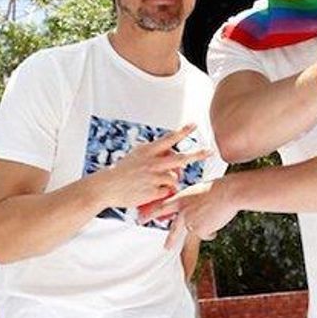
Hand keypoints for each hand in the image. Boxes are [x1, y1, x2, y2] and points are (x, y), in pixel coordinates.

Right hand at [96, 123, 210, 210]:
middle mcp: (152, 163)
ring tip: (155, 183)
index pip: (169, 139)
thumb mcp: (136, 156)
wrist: (106, 186)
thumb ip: (154, 153)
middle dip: (197, 155)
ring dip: (170, 181)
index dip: (182, 132)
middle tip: (210, 152)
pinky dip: (162, 192)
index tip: (194, 124)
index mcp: (148, 151)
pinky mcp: (153, 191)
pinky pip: (167, 191)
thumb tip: (170, 152)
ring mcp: (153, 177)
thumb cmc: (121, 172)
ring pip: (174, 178)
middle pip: (181, 158)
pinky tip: (150, 192)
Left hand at [140, 179, 237, 248]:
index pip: (161, 208)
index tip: (141, 219)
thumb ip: (188, 203)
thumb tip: (187, 215)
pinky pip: (207, 234)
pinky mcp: (198, 230)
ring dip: (207, 226)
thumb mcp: (197, 192)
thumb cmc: (217, 188)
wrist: (228, 192)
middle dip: (170, 240)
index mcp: (180, 199)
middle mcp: (182, 212)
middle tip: (166, 248)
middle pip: (174, 229)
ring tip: (215, 214)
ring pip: (198, 230)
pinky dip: (213, 230)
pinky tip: (217, 219)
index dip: (150, 214)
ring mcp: (189, 222)